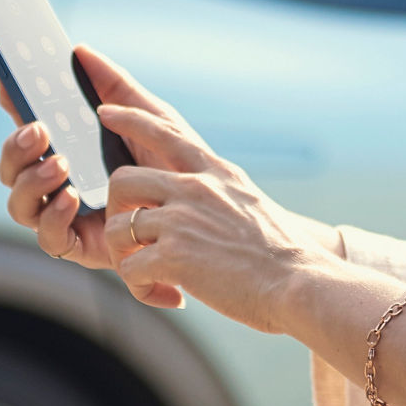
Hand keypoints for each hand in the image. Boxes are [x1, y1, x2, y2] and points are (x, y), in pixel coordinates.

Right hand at [0, 76, 185, 305]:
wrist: (206, 217)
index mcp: (71, 149)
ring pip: (19, 202)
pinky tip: (71, 197)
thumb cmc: (175, 163)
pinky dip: (53, 215)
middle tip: (38, 130)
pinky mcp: (80, 245)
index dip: (14, 105)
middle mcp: (60, 182)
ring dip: (30, 180)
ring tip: (59, 163)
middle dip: (15, 146)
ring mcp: (65, 215)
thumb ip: (115, 85)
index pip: (30, 128)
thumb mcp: (151, 117)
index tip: (8, 82)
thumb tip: (80, 51)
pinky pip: (48, 236)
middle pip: (12, 167)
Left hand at [77, 45, 339, 331]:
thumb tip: (196, 210)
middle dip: (116, 210)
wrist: (300, 284)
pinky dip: (141, 288)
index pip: (165, 131)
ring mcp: (183, 220)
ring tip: (148, 274)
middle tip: (131, 236)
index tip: (105, 111)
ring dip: (125, 256)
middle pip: (123, 180)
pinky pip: (130, 270)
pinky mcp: (174, 255)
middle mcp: (196, 188)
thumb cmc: (282, 256)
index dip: (130, 119)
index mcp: (217, 174)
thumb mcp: (251, 206)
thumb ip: (220, 198)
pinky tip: (168, 295)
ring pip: (118, 228)